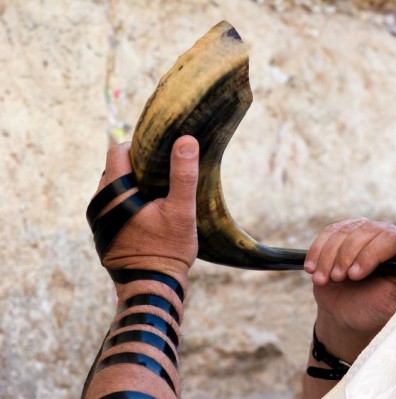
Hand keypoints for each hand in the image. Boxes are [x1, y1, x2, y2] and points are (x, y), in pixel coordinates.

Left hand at [93, 136, 199, 277]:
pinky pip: (115, 206)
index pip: (118, 152)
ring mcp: (99, 220)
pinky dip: (131, 202)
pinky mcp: (104, 232)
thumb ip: (183, 174)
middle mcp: (99, 204)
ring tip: (161, 193)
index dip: (141, 147)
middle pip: (117, 169)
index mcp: (114, 193)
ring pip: (116, 188)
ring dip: (135, 186)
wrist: (153, 288)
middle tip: (166, 174)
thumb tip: (186, 140)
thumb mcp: (182, 210)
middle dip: (140, 167)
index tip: (162, 154)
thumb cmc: (168, 250)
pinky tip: (152, 211)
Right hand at [304, 218, 395, 361]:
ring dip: (329, 255)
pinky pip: (329, 232)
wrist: (347, 313)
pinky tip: (312, 268)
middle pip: (367, 230)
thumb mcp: (393, 305)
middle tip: (338, 278)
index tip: (354, 275)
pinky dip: (317, 250)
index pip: (391, 238)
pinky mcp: (345, 233)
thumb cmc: (375, 310)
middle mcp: (390, 235)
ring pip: (345, 230)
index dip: (370, 254)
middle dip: (347, 254)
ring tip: (323, 280)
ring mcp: (366, 232)